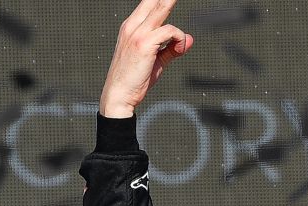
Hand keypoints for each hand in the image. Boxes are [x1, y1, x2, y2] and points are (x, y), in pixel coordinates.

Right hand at [100, 0, 194, 119]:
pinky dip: (179, 38)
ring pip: (161, 8)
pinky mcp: (144, 43)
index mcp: (132, 27)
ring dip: (174, 11)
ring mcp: (137, 33)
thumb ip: (172, 48)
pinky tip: (179, 48)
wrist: (118, 95)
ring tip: (180, 36)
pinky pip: (169, 31)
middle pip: (154, 0)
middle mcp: (133, 26)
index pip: (148, 3)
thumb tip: (189, 39)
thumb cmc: (134, 79)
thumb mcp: (156, 61)